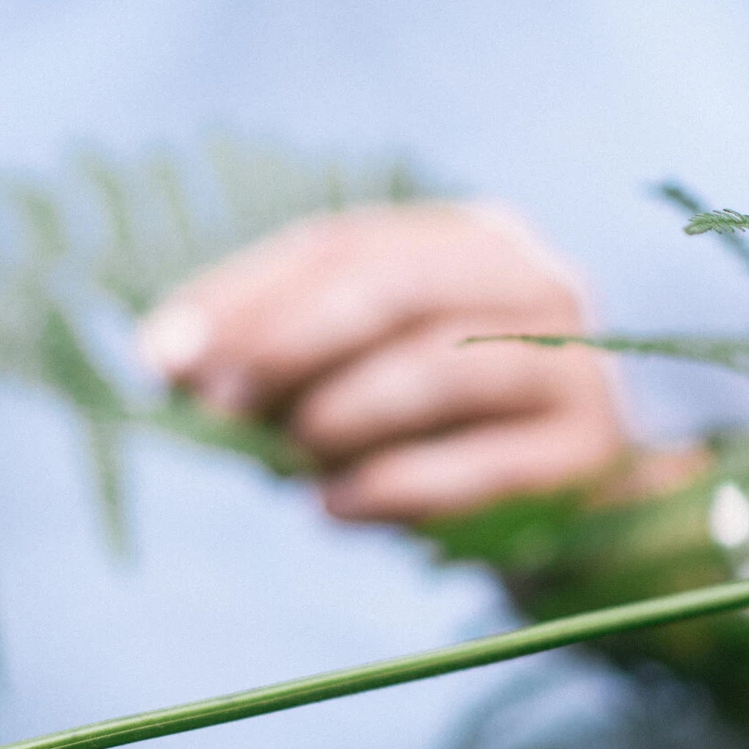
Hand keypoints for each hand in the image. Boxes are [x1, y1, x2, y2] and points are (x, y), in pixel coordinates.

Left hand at [136, 202, 629, 524]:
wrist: (581, 510)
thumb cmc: (446, 433)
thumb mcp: (363, 375)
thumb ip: (284, 357)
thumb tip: (168, 364)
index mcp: (469, 238)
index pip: (343, 245)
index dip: (246, 294)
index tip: (161, 352)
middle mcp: (533, 281)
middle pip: (396, 288)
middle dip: (288, 341)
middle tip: (216, 402)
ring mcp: (572, 365)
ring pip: (443, 368)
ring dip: (344, 411)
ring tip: (286, 454)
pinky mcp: (588, 454)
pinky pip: (483, 466)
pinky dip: (397, 487)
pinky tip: (335, 509)